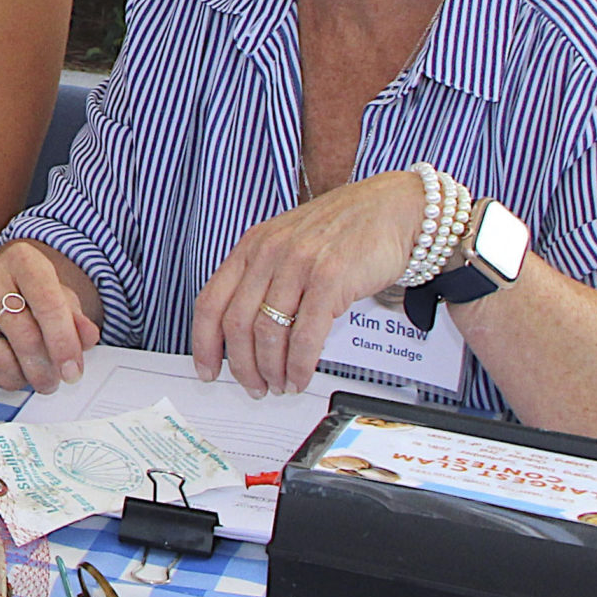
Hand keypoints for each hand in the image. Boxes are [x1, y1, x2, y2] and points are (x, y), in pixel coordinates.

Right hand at [0, 242, 99, 395]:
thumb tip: (87, 338)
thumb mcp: (61, 300)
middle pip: (22, 334)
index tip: (72, 373)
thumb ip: (77, 321)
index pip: (49, 304)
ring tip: (24, 379)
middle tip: (50, 384)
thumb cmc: (31, 297)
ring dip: (15, 379)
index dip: (64, 344)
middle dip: (41, 369)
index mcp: (22, 259)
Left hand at [189, 170, 424, 395]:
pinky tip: (300, 377)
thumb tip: (249, 332)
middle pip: (236, 323)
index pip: (210, 302)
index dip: (203, 343)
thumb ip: (267, 279)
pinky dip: (299, 365)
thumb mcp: (290, 244)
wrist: (394, 209)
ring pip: (268, 332)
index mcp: (252, 246)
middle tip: (254, 387)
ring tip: (279, 385)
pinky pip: (305, 334)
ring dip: (271, 369)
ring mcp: (298, 264)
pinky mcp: (329, 279)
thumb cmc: (346, 229)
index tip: (206, 369)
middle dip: (241, 365)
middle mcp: (269, 253)